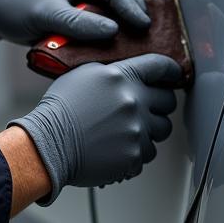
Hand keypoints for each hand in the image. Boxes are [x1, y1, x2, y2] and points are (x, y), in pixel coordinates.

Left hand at [0, 0, 150, 44]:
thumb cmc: (16, 7)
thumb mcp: (47, 16)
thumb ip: (79, 24)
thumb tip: (112, 31)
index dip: (129, 5)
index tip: (142, 24)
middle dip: (134, 6)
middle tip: (147, 28)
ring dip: (125, 13)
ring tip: (139, 33)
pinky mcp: (76, 5)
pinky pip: (102, 10)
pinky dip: (113, 21)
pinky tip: (120, 37)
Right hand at [8, 53, 180, 204]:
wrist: (48, 143)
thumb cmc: (61, 109)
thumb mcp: (84, 74)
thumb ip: (112, 71)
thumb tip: (129, 72)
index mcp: (122, 77)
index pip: (160, 66)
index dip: (171, 70)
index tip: (174, 74)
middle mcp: (134, 102)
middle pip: (168, 101)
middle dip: (160, 103)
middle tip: (148, 107)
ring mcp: (136, 130)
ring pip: (162, 129)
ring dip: (150, 129)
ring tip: (128, 130)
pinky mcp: (134, 156)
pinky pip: (147, 153)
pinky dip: (136, 151)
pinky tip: (117, 146)